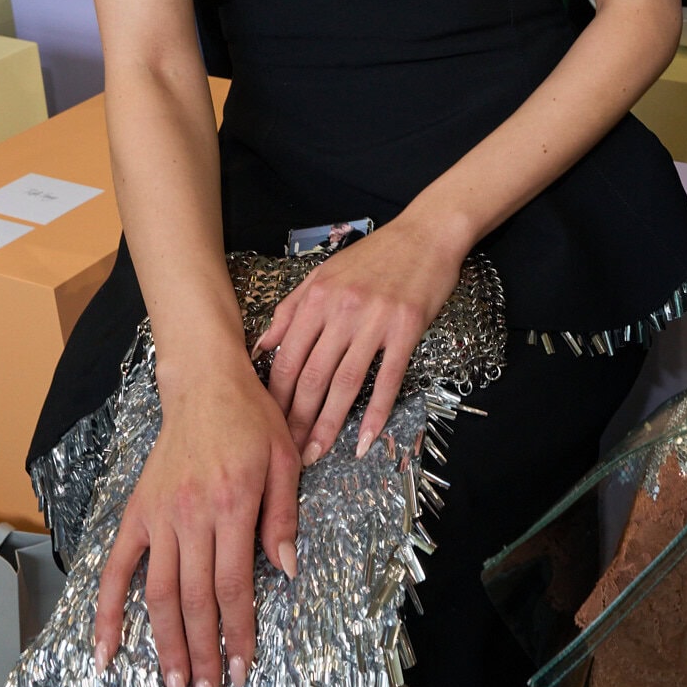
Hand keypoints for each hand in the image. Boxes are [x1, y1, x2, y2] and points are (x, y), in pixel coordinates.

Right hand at [93, 357, 299, 686]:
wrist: (205, 383)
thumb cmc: (252, 420)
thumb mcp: (286, 460)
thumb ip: (283, 518)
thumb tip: (288, 571)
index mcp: (232, 505)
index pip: (234, 586)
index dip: (238, 635)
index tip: (243, 672)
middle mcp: (191, 517)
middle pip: (194, 602)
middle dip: (203, 656)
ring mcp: (159, 517)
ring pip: (157, 595)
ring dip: (165, 648)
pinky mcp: (137, 514)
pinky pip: (117, 570)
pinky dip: (107, 613)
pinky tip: (106, 652)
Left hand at [262, 214, 463, 463]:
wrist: (426, 234)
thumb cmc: (375, 255)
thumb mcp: (324, 274)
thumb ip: (291, 310)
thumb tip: (260, 347)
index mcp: (316, 297)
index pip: (287, 357)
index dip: (276, 397)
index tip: (269, 424)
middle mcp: (342, 310)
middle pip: (313, 376)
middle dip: (297, 420)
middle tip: (289, 452)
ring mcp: (375, 321)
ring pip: (345, 383)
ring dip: (329, 424)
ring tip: (317, 452)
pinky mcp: (406, 329)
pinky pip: (387, 379)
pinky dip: (376, 413)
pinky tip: (366, 439)